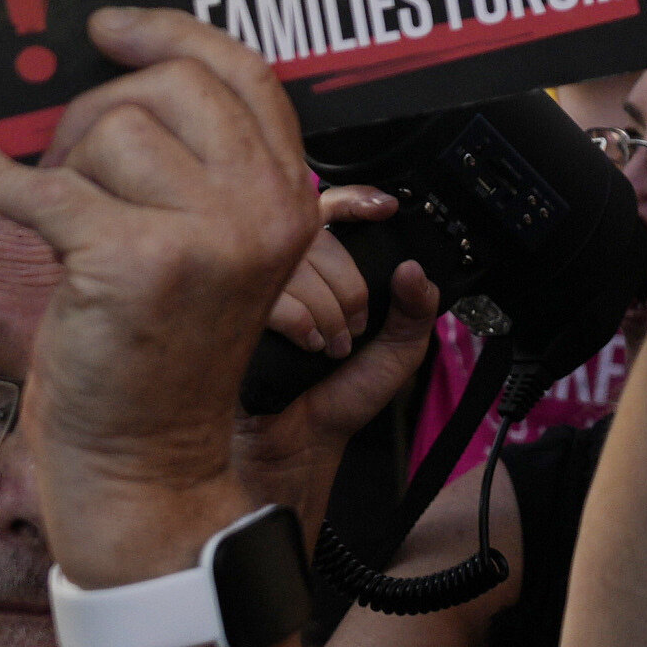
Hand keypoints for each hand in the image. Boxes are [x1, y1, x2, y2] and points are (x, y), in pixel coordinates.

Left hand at [0, 5, 322, 569]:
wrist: (144, 464)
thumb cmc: (157, 356)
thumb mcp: (208, 251)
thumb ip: (195, 170)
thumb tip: (115, 77)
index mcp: (288, 199)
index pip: (243, 74)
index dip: (171, 34)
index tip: (111, 29)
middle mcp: (264, 210)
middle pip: (172, 86)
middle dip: (100, 107)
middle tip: (67, 159)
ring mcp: (207, 235)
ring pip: (110, 132)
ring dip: (61, 164)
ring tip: (59, 218)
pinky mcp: (135, 261)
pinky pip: (43, 183)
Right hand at [239, 187, 445, 532]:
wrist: (298, 445)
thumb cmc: (338, 400)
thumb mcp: (396, 353)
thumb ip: (416, 309)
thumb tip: (415, 270)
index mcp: (318, 271)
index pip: (331, 210)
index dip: (358, 200)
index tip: (386, 208)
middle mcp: (282, 271)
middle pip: (319, 239)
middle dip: (351, 285)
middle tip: (355, 328)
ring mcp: (250, 288)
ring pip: (297, 265)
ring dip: (329, 309)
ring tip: (330, 346)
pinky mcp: (229, 312)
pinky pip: (273, 295)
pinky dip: (303, 321)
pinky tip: (308, 346)